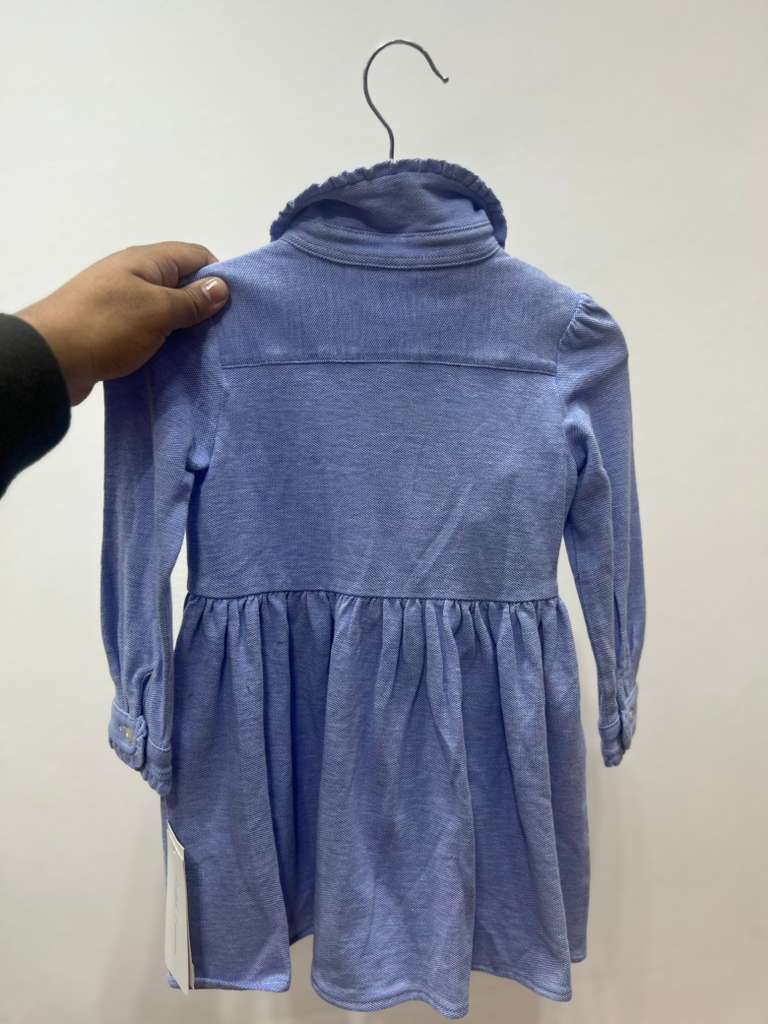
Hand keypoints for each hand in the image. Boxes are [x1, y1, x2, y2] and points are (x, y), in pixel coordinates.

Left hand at [14, 241, 229, 404]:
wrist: (51, 358)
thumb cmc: (106, 326)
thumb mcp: (158, 311)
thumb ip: (192, 299)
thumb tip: (221, 285)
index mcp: (146, 261)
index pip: (195, 255)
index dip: (218, 276)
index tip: (235, 306)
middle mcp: (134, 275)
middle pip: (181, 282)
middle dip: (204, 304)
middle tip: (224, 332)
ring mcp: (122, 302)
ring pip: (165, 308)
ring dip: (184, 326)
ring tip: (205, 348)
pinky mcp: (113, 327)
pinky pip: (149, 328)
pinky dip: (164, 340)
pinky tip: (177, 358)